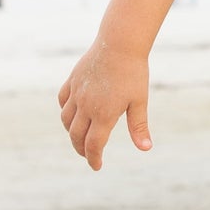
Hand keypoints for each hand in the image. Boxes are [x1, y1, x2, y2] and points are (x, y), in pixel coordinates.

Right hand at [57, 39, 151, 169]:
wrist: (120, 43)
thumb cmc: (134, 73)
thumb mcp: (139, 101)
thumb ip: (139, 126)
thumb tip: (145, 148)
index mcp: (103, 114)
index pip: (93, 145)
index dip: (94, 158)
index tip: (97, 166)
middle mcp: (86, 106)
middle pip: (76, 136)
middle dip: (81, 149)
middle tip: (89, 155)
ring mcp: (76, 93)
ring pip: (66, 120)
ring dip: (71, 132)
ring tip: (80, 137)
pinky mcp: (72, 81)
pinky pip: (63, 101)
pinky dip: (66, 112)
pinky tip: (72, 115)